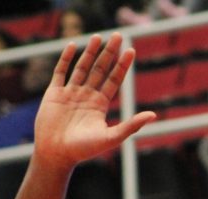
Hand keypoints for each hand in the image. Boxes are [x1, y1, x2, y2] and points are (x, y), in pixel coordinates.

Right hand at [33, 33, 154, 171]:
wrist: (56, 155)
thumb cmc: (83, 150)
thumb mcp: (111, 137)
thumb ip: (131, 125)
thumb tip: (153, 115)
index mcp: (100, 105)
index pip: (114, 80)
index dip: (122, 65)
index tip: (131, 50)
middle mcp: (86, 96)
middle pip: (100, 69)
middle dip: (109, 53)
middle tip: (118, 35)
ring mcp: (70, 94)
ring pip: (82, 68)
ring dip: (90, 52)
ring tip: (98, 36)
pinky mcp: (54, 94)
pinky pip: (61, 72)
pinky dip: (66, 59)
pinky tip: (73, 46)